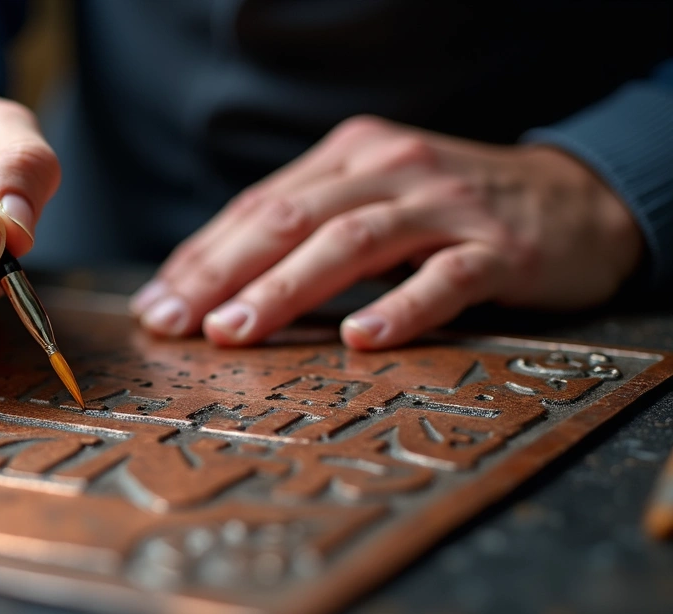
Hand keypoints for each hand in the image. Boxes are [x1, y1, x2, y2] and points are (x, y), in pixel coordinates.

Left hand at [131, 116, 642, 349]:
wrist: (577, 200)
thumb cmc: (453, 212)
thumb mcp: (375, 201)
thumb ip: (307, 231)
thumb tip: (215, 290)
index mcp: (349, 155)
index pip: (258, 205)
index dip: (202, 256)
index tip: (155, 305)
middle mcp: (389, 168)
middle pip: (290, 218)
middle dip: (222, 272)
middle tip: (174, 323)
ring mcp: (445, 206)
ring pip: (351, 242)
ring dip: (285, 288)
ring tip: (235, 330)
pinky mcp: (500, 249)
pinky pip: (444, 279)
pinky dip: (399, 306)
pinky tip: (359, 337)